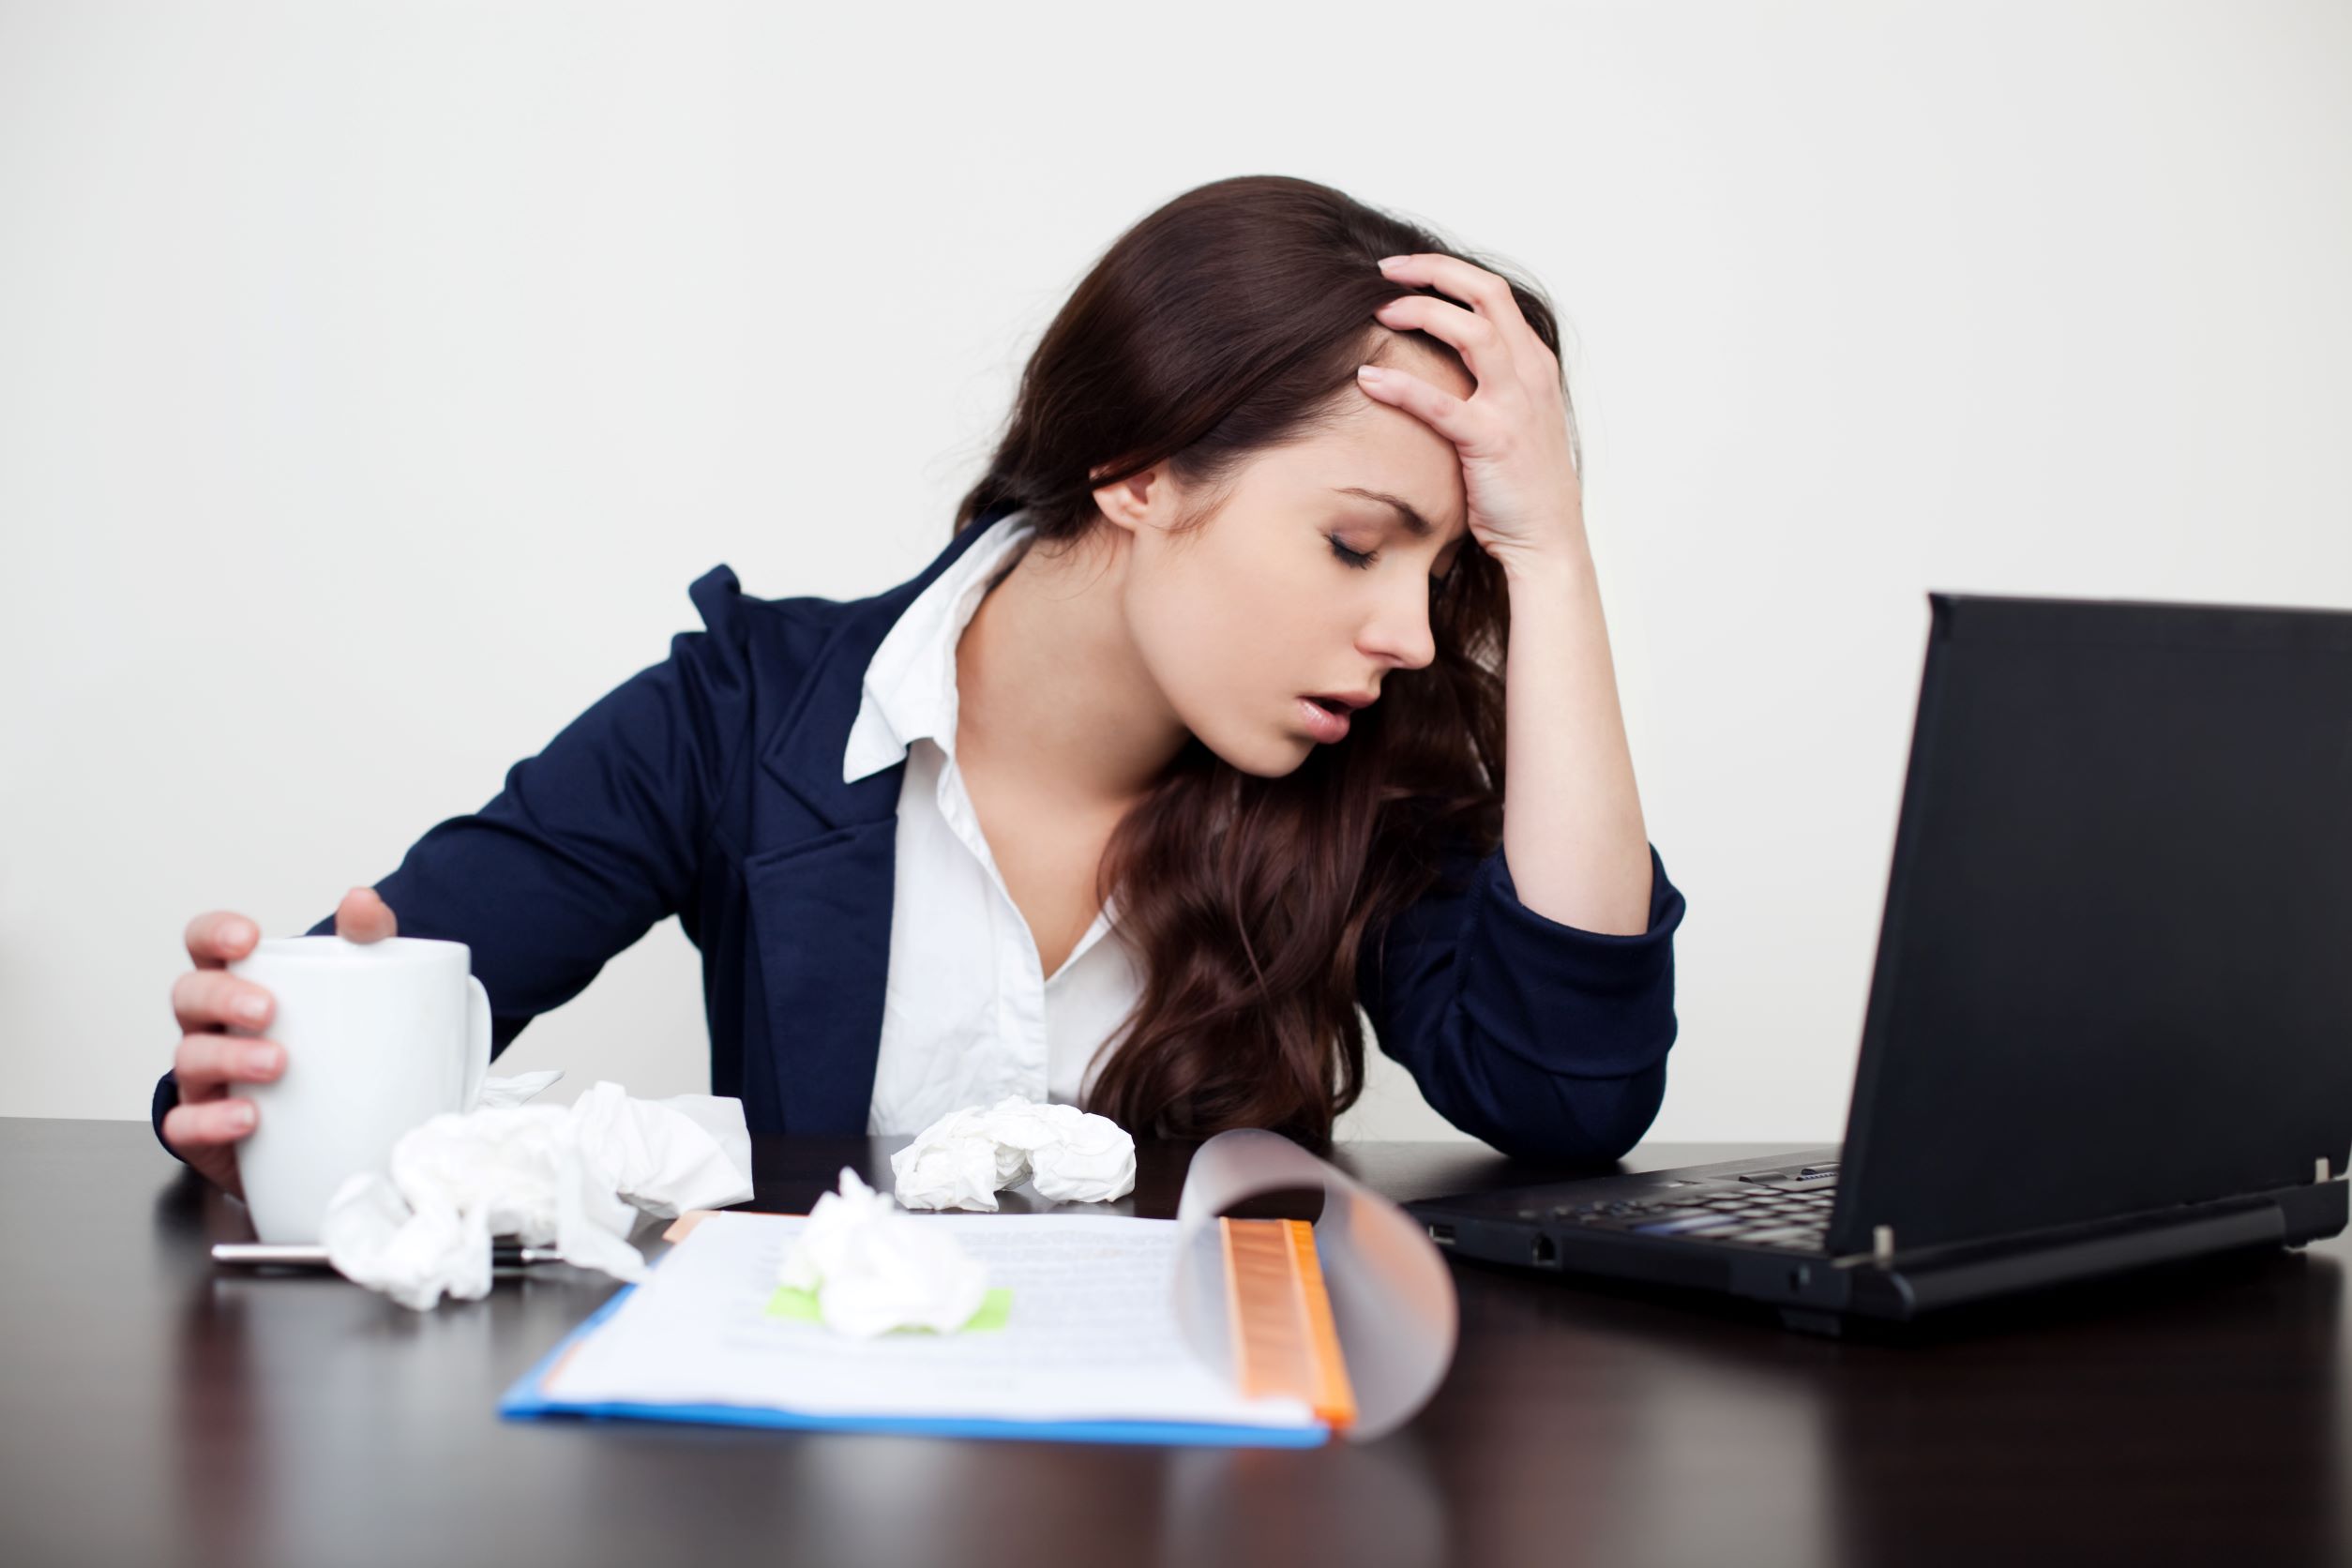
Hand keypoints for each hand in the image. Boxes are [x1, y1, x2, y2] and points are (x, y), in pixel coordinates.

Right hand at [162, 887, 397, 1196]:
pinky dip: (210, 1121)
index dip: (213, 934)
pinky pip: (186, 1125)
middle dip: (223, 998)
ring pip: (189, 1057)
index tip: (246, 938)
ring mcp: (204, 1078)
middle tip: (268, 1009)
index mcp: (239, 982)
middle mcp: (211, 1025)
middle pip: (189, 996)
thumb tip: (362, 900)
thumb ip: (365, 939)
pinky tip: (247, 1118)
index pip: (204, 944)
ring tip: (277, 1065)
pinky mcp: (206, 1131)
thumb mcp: (357, 984)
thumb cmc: (333, 1043)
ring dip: (228, 1057)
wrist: (336, 1128)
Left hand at [1353, 252, 1587, 576]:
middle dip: (1432, 272)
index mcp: (1534, 363)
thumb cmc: (1520, 483)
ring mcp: (1514, 406)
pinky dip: (1401, 386)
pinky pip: (1441, 403)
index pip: (1493, 293)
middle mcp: (1530, 374)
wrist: (1546, 538)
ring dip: (1421, 313)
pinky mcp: (1492, 441)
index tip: (1403, 271)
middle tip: (1384, 273)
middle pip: (1486, 294)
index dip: (1447, 271)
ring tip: (1378, 312)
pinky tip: (1367, 379)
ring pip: (1471, 332)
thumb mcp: (1513, 418)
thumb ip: (1487, 383)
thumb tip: (1436, 363)